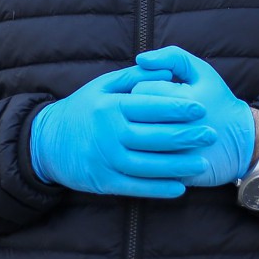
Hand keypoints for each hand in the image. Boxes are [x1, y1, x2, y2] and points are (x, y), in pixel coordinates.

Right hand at [30, 65, 216, 198]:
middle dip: (185, 136)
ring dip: (177, 165)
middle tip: (210, 134)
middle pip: (153, 136)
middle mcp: (108, 133)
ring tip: (201, 162)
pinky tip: (179, 187)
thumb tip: (166, 69)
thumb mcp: (102, 86)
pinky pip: (135, 187)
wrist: (47, 142)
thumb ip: (135, 77)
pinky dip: (159, 188)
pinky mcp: (103, 182)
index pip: (150, 106)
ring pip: (148, 165)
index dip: (177, 107)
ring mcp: (105, 159)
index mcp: (110, 106)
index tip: (201, 108)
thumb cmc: (82, 109)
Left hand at [132, 46, 254, 186]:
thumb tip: (140, 59)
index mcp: (182, 99)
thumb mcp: (202, 72)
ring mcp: (176, 153)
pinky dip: (146, 154)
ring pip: (138, 140)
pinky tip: (155, 146)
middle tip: (150, 110)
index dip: (143, 88)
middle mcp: (177, 127)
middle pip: (134, 115)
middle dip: (137, 110)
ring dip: (139, 132)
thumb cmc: (219, 102)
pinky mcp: (176, 172)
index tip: (154, 91)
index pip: (139, 90)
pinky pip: (147, 163)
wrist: (242, 141)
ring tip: (152, 127)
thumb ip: (172, 58)